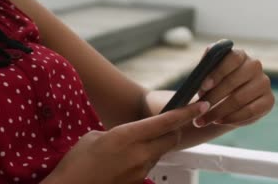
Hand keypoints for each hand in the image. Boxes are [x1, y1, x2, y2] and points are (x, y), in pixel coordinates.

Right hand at [44, 101, 209, 183]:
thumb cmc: (76, 162)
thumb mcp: (95, 136)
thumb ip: (120, 133)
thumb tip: (131, 136)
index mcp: (127, 136)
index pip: (166, 122)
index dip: (186, 113)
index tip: (201, 105)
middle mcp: (138, 154)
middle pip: (172, 139)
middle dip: (174, 131)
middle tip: (168, 125)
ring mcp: (139, 172)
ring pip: (159, 154)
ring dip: (154, 147)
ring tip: (129, 147)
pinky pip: (147, 167)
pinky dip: (142, 160)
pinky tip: (123, 161)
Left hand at [194, 45, 274, 127]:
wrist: (227, 100)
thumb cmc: (214, 83)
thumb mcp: (206, 73)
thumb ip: (204, 69)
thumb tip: (201, 73)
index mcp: (239, 54)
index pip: (231, 59)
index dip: (216, 73)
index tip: (203, 87)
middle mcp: (254, 65)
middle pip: (233, 81)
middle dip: (213, 97)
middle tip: (198, 109)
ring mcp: (263, 82)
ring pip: (240, 99)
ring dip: (219, 111)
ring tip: (203, 119)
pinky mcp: (269, 100)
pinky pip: (250, 111)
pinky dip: (232, 118)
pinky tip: (219, 121)